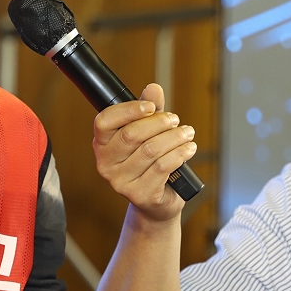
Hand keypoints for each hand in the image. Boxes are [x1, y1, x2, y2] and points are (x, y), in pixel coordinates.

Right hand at [93, 84, 196, 222]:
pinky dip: (179, 154)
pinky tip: (189, 149)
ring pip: (150, 150)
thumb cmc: (150, 163)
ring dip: (174, 138)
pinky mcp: (140, 194)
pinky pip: (162, 167)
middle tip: (175, 120)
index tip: (151, 107)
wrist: (157, 202)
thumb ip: (149, 109)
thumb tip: (153, 88)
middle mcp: (106, 164)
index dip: (129, 110)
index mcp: (102, 144)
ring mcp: (120, 182)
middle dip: (159, 123)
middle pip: (132, 134)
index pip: (104, 121)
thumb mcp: (149, 132)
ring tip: (187, 134)